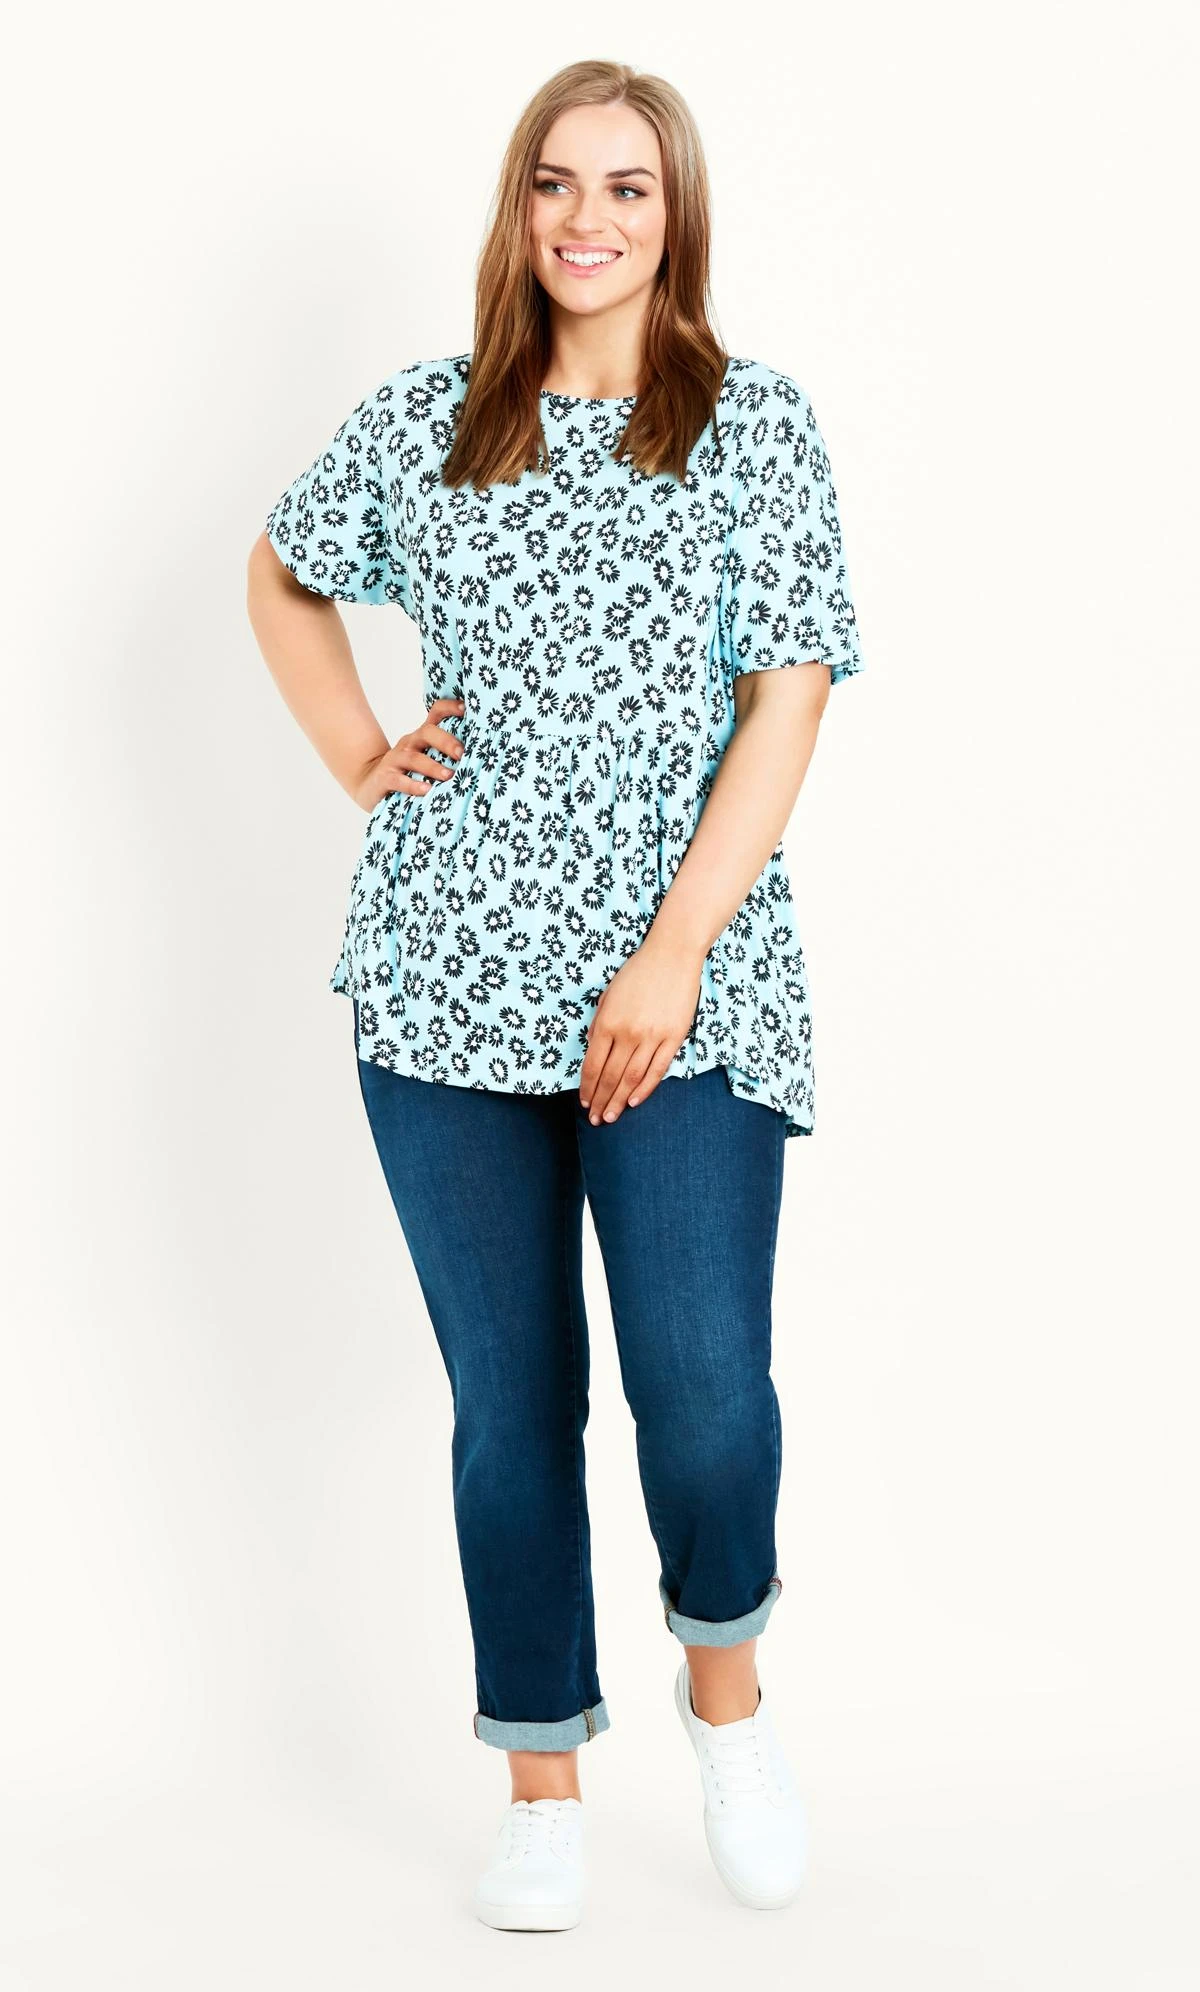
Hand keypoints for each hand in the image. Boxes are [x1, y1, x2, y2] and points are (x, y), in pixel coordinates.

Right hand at [353, 698, 466, 812]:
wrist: (371, 784)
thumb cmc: (408, 771)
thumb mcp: (426, 758)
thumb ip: (446, 754)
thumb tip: (482, 756)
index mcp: (422, 736)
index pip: (436, 713)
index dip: (450, 707)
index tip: (466, 709)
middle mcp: (409, 743)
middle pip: (427, 733)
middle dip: (445, 742)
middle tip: (461, 754)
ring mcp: (396, 760)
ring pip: (414, 757)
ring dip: (432, 766)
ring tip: (448, 776)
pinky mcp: (386, 778)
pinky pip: (399, 780)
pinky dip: (413, 785)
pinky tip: (426, 790)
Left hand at [579, 929, 706, 1124]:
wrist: (672, 955)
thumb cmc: (637, 972)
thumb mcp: (608, 995)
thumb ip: (599, 1023)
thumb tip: (594, 1049)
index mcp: (607, 1022)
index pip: (592, 1065)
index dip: (587, 1087)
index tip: (584, 1102)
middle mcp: (628, 1033)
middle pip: (610, 1077)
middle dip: (600, 1101)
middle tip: (595, 1120)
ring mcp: (652, 1037)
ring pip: (632, 1079)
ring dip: (619, 1101)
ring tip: (611, 1117)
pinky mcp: (673, 1037)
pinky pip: (657, 1070)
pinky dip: (645, 1089)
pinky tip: (634, 1102)